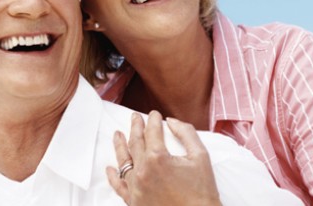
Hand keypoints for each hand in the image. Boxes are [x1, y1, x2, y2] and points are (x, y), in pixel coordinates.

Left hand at [107, 111, 221, 205]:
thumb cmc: (202, 191)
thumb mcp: (200, 156)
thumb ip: (186, 134)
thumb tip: (172, 121)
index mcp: (158, 158)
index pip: (152, 132)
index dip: (153, 120)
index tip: (154, 114)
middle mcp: (142, 172)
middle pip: (135, 143)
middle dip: (136, 127)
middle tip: (135, 117)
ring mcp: (136, 188)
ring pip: (124, 161)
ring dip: (120, 146)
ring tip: (117, 134)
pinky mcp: (134, 202)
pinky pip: (119, 186)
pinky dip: (113, 176)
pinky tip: (110, 167)